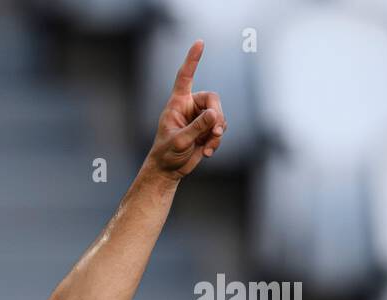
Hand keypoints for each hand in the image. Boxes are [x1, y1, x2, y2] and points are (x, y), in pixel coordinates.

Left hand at [145, 40, 226, 180]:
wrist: (168, 170)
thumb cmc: (166, 154)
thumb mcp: (180, 141)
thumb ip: (196, 128)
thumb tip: (214, 115)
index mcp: (177, 103)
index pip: (185, 77)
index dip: (192, 60)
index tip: (199, 42)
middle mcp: (190, 107)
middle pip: (213, 99)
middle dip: (217, 116)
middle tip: (215, 131)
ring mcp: (199, 118)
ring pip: (219, 116)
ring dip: (217, 133)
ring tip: (207, 147)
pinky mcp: (207, 129)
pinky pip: (220, 129)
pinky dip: (217, 141)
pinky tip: (207, 152)